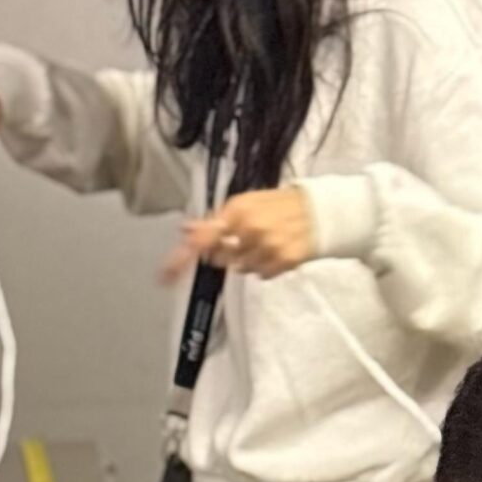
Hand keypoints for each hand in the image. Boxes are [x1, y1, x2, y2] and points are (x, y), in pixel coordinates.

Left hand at [168, 188, 316, 281]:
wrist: (316, 213)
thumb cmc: (276, 206)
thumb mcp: (243, 205)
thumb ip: (214, 220)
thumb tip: (186, 230)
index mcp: (237, 212)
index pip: (203, 238)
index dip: (183, 257)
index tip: (165, 276)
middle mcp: (250, 230)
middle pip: (222, 259)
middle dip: (228, 252)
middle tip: (244, 240)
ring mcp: (267, 248)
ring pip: (242, 269)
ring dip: (249, 261)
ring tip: (264, 244)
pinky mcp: (283, 262)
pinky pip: (261, 275)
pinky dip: (265, 268)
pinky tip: (275, 252)